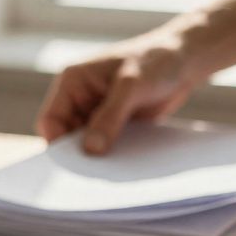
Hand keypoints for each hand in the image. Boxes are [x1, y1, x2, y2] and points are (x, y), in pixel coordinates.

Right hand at [36, 26, 203, 154]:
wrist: (185, 60)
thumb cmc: (157, 61)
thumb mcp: (131, 87)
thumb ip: (110, 117)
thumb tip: (90, 150)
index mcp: (72, 82)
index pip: (50, 121)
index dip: (58, 145)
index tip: (76, 166)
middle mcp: (79, 98)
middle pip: (65, 137)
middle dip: (78, 154)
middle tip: (95, 174)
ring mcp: (96, 112)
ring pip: (85, 145)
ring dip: (96, 157)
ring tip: (113, 170)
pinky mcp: (113, 124)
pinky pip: (104, 146)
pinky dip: (111, 156)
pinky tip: (124, 164)